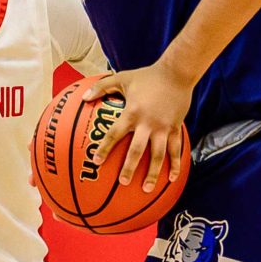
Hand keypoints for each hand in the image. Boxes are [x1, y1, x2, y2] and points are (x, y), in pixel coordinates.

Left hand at [83, 64, 192, 190]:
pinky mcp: (175, 128)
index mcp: (132, 113)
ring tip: (146, 189)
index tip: (96, 161)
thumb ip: (101, 87)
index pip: (115, 134)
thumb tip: (83, 97)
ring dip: (152, 173)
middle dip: (129, 167)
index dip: (105, 148)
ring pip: (158, 155)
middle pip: (137, 150)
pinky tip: (172, 179)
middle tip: (122, 182)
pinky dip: (175, 165)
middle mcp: (147, 123)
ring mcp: (163, 127)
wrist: (176, 73)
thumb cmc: (146, 76)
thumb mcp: (122, 78)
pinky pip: (176, 149)